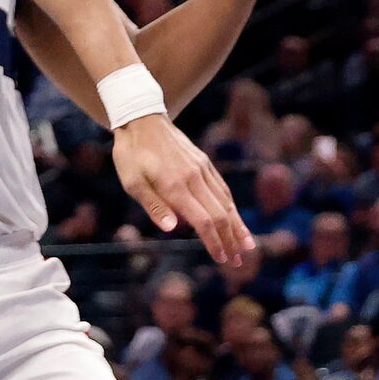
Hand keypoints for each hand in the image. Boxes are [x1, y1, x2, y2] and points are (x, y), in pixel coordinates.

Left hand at [111, 112, 253, 265]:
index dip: (215, 243)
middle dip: (230, 240)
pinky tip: (235, 217)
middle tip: (237, 262)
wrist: (140, 117)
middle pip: (220, 214)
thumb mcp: (131, 180)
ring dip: (237, 225)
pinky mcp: (203, 161)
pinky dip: (232, 205)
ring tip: (247, 245)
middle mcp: (193, 177)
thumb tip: (172, 229)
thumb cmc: (131, 153)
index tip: (222, 259)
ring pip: (226, 201)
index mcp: (174, 186)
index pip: (203, 221)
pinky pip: (222, 187)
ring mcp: (201, 168)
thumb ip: (152, 205)